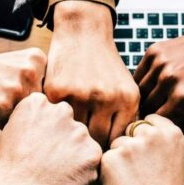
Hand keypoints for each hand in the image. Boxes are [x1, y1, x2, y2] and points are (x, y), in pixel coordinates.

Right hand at [0, 47, 46, 126]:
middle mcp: (31, 72)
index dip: (32, 95)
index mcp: (39, 59)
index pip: (49, 92)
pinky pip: (9, 124)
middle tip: (4, 93)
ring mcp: (17, 88)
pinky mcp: (2, 104)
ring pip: (25, 116)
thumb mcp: (20, 63)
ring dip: (12, 115)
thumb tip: (60, 112)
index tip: (16, 86)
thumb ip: (40, 80)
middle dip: (23, 107)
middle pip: (39, 106)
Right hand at [0, 93, 102, 184]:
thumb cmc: (7, 170)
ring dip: (74, 156)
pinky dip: (82, 172)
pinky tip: (63, 181)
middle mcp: (61, 111)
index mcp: (38, 103)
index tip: (35, 147)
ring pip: (82, 143)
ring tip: (53, 174)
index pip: (51, 113)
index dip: (44, 133)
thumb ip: (33, 122)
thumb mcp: (11, 133)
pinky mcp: (92, 153)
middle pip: (69, 125)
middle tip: (47, 162)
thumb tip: (44, 126)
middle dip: (62, 141)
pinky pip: (91, 161)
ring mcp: (79, 132)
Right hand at [44, 0, 139, 146]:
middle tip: (83, 146)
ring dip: (71, 134)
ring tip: (69, 136)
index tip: (100, 148)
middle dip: (90, 145)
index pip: (118, 139)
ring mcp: (80, 95)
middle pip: (97, 140)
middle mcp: (106, 98)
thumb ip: (125, 117)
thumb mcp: (125, 87)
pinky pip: (57, 118)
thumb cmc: (105, 65)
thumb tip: (120, 152)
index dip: (109, 147)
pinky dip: (56, 121)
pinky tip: (57, 120)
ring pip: (75, 132)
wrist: (83, 32)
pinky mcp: (57, 91)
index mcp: (127, 99)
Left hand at [100, 115, 183, 184]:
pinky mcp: (111, 158)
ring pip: (117, 144)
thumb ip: (161, 141)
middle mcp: (153, 135)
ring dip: (119, 158)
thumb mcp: (174, 161)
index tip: (148, 152)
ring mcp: (131, 145)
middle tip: (140, 171)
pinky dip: (109, 170)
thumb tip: (143, 128)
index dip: (145, 136)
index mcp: (172, 134)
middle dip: (131, 145)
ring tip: (133, 181)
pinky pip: (105, 158)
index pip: (150, 119)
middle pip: (131, 129)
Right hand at [134, 19, 183, 131]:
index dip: (160, 124)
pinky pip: (139, 74)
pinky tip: (155, 83)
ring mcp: (160, 64)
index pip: (157, 121)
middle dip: (152, 112)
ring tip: (158, 98)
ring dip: (145, 97)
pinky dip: (143, 81)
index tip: (164, 123)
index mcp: (182, 98)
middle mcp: (168, 80)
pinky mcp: (154, 51)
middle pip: (146, 107)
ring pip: (139, 91)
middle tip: (160, 111)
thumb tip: (167, 132)